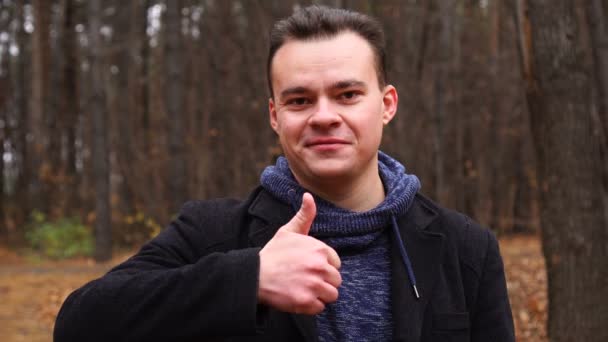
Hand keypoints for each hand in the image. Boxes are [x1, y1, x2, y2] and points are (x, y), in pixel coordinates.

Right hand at [258, 193, 341, 314]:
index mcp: (319, 249)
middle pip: (336, 280)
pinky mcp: (306, 302)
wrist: (254, 275)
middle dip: (323, 281)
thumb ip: (304, 215)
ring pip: (331, 295)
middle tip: (306, 279)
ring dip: (320, 294)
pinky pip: (320, 307)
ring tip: (304, 289)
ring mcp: (313, 285)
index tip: (309, 267)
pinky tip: (299, 297)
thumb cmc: (273, 254)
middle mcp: (319, 267)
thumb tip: (309, 196)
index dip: (324, 266)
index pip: (336, 263)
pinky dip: (311, 305)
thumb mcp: (288, 231)